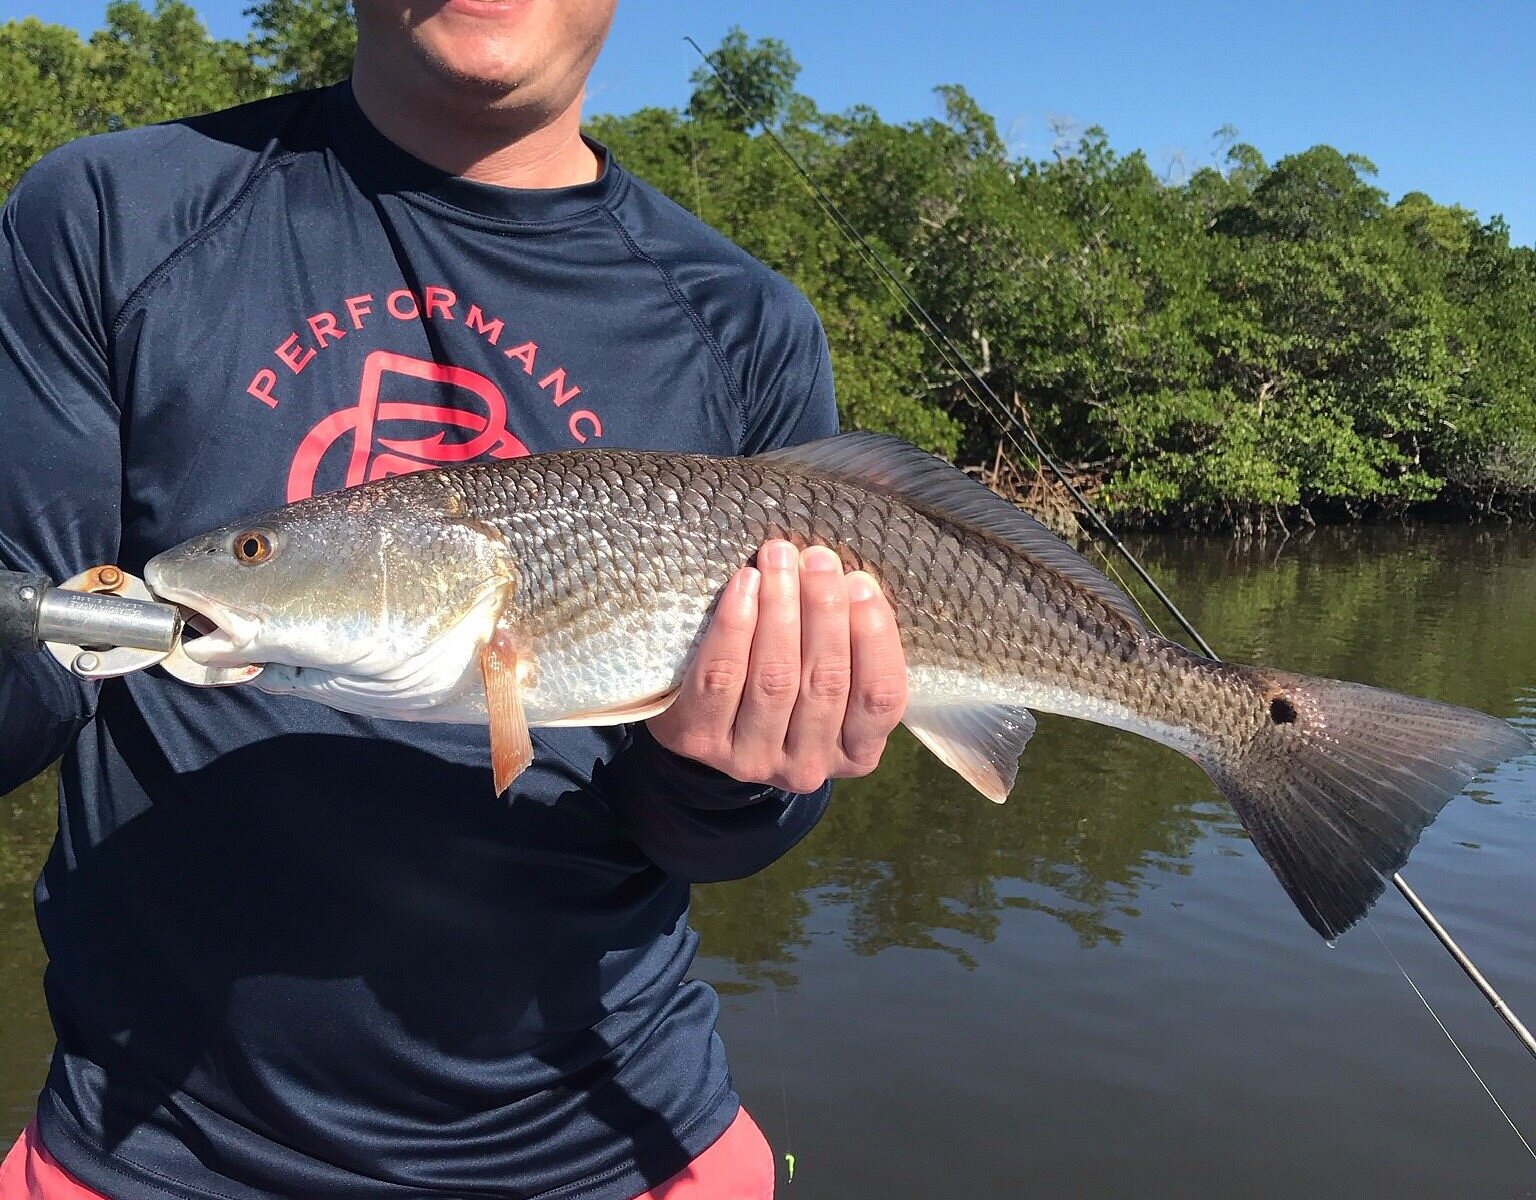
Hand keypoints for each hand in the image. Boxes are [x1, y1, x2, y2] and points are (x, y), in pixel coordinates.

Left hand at [648, 539, 907, 793]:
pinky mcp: (702, 742)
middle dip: (824, 610)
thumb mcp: (834, 682)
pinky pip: (721, 676)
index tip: (862, 583)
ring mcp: (753, 760)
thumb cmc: (787, 690)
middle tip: (818, 558)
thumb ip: (850, 648)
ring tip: (780, 558)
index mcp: (857, 754)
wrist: (709, 729)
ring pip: (774, 677)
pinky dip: (735, 625)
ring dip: (780, 608)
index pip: (880, 698)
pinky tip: (745, 584)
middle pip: (825, 682)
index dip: (874, 638)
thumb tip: (850, 581)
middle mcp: (809, 767)